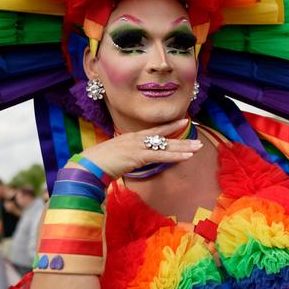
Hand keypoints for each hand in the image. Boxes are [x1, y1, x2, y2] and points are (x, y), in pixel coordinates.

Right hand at [77, 118, 201, 178]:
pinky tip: (187, 156)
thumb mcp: (116, 156)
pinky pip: (161, 156)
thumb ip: (127, 156)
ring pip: (165, 146)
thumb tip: (133, 160)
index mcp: (131, 138)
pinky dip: (175, 156)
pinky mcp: (138, 156)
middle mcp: (136, 139)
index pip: (154, 131)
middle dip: (182, 140)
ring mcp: (138, 146)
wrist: (89, 165)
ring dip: (184, 148)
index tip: (183, 122)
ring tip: (198, 147)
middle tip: (198, 141)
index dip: (169, 127)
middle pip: (164, 138)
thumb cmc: (99, 163)